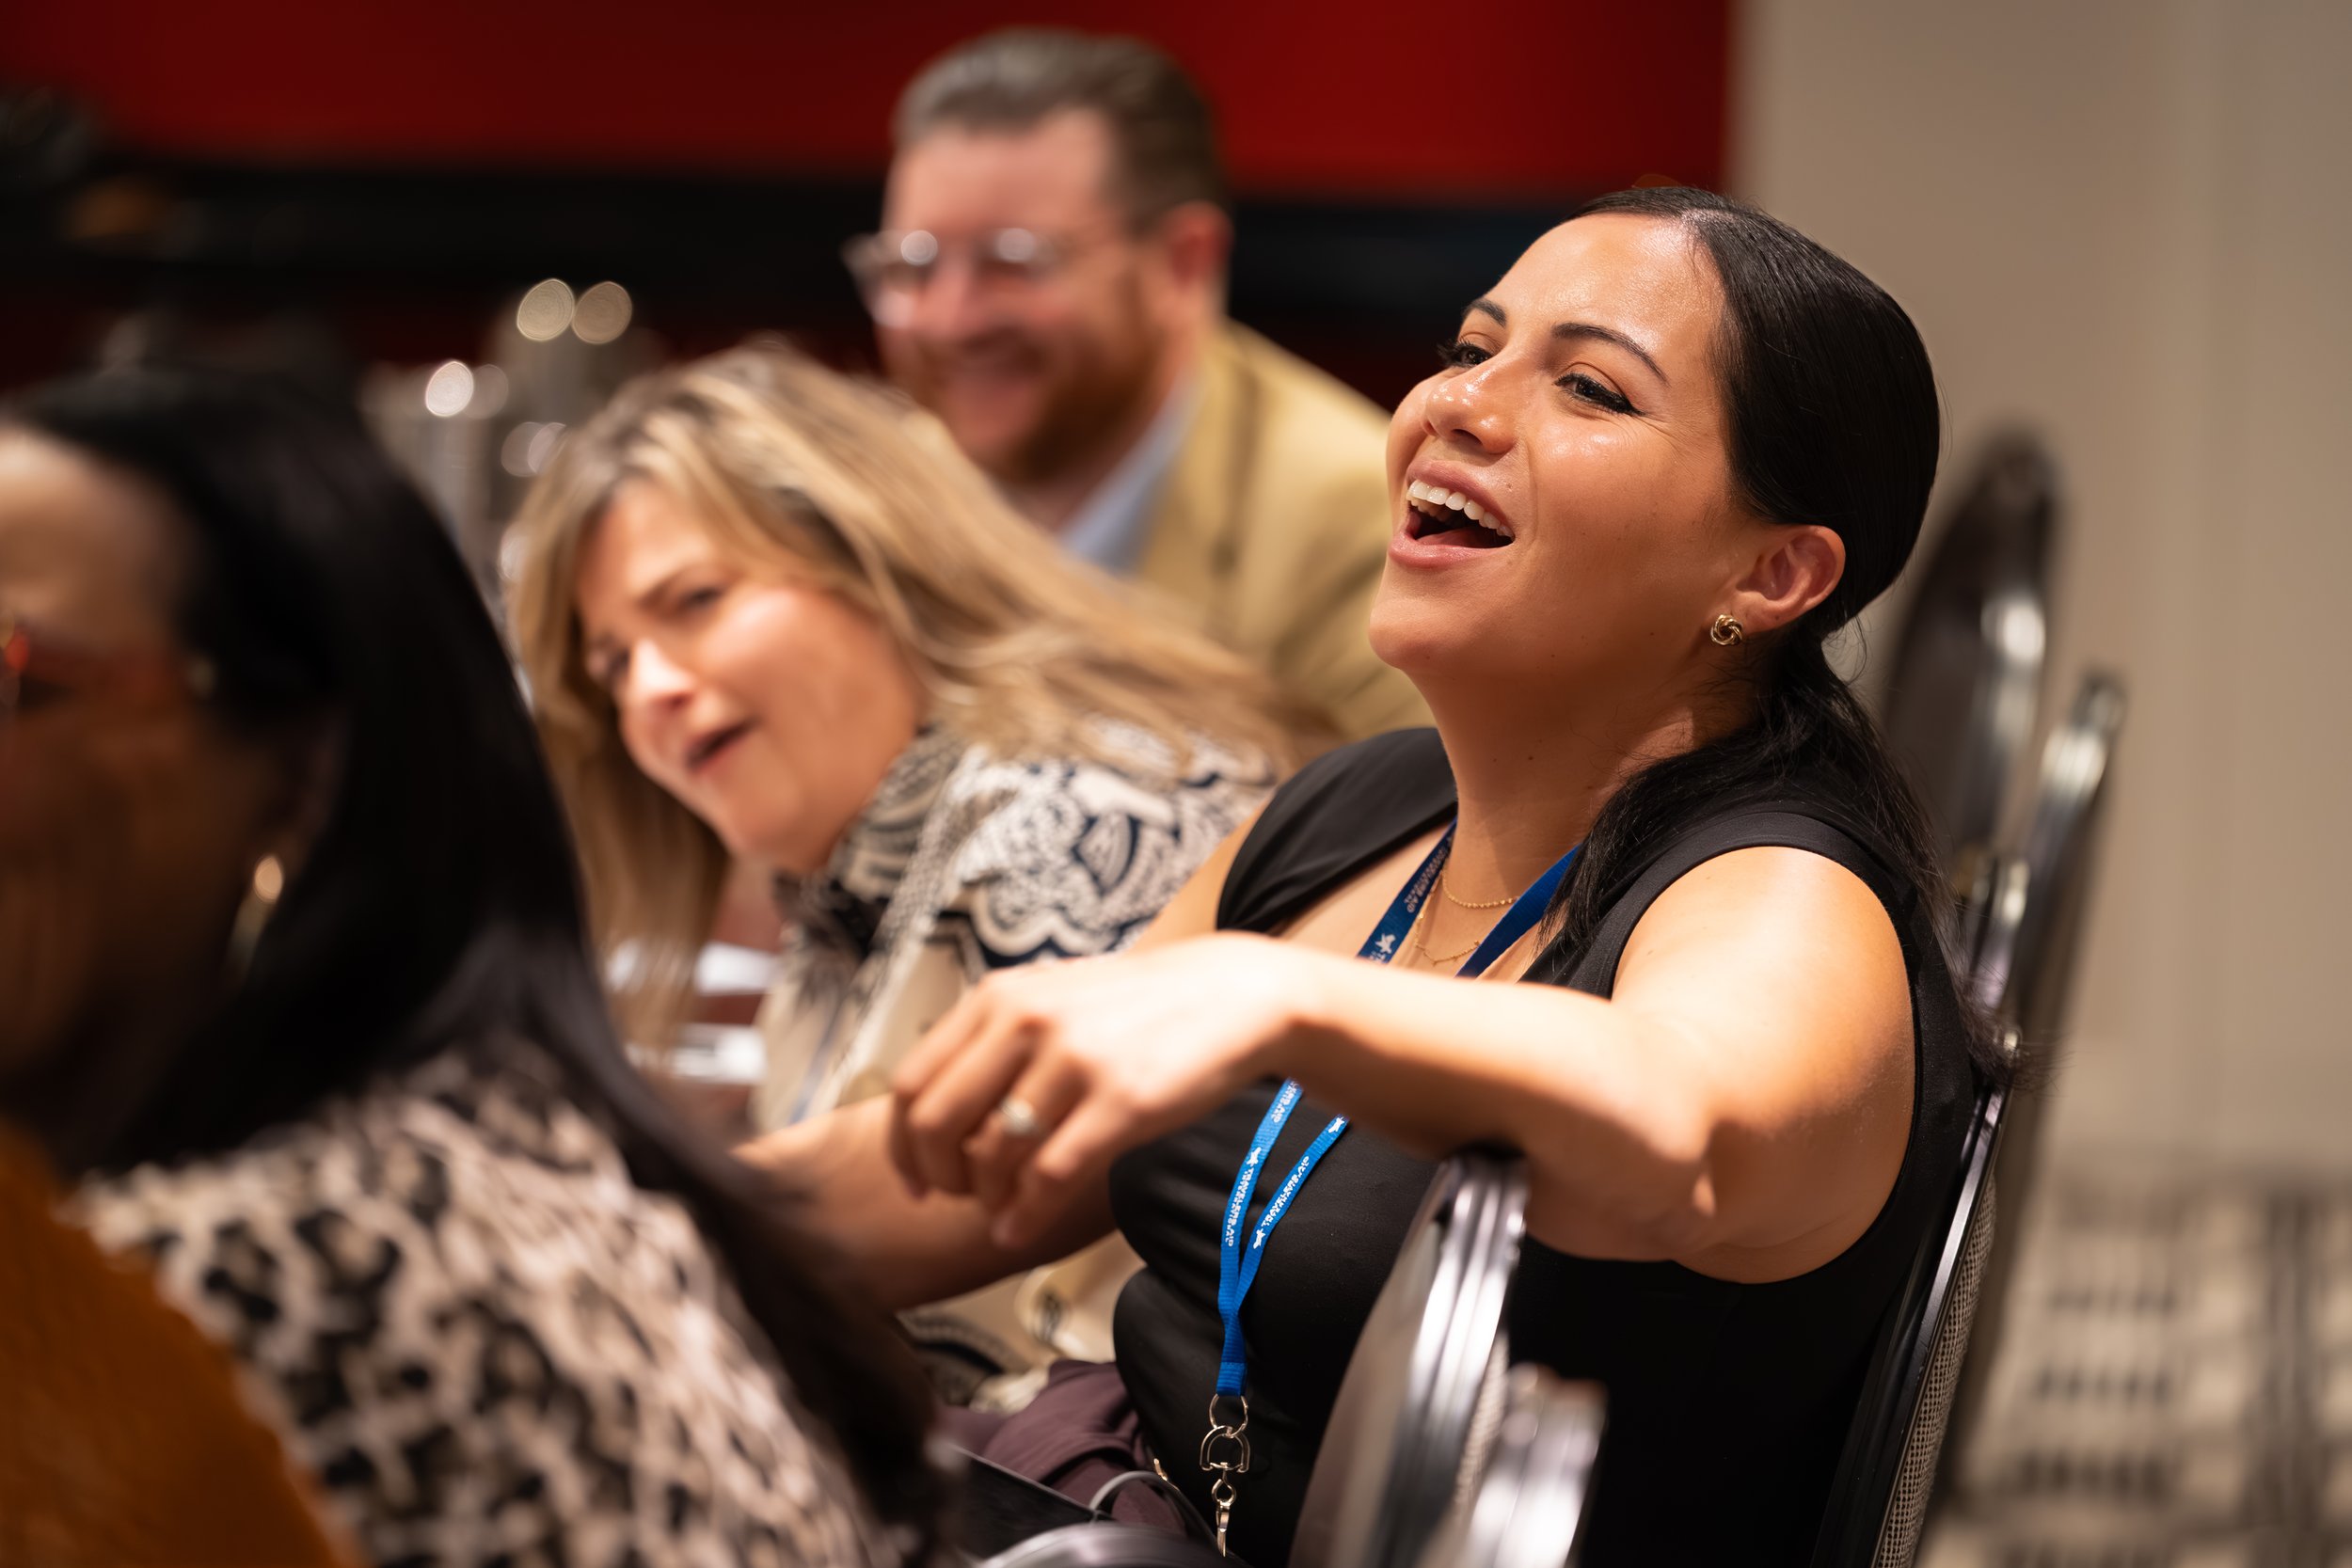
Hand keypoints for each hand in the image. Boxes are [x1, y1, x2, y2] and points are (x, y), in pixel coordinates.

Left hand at [886, 933, 1328, 1247]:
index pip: (912, 1083)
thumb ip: (995, 1041)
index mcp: (999, 998)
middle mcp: (1026, 1022)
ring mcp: (1073, 1060)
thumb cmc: (1140, 1009)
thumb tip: (935, 1115)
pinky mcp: (1120, 1101)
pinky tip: (1021, 1231)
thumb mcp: (1053, 999)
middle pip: (937, 1125)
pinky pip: (1048, 1178)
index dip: (903, 1146)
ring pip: (992, 1157)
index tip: (916, 1181)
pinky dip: (1024, 1217)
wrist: (1233, 994)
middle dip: (941, 1178)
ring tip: (1006, 1210)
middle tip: (962, 1198)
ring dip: (988, 1201)